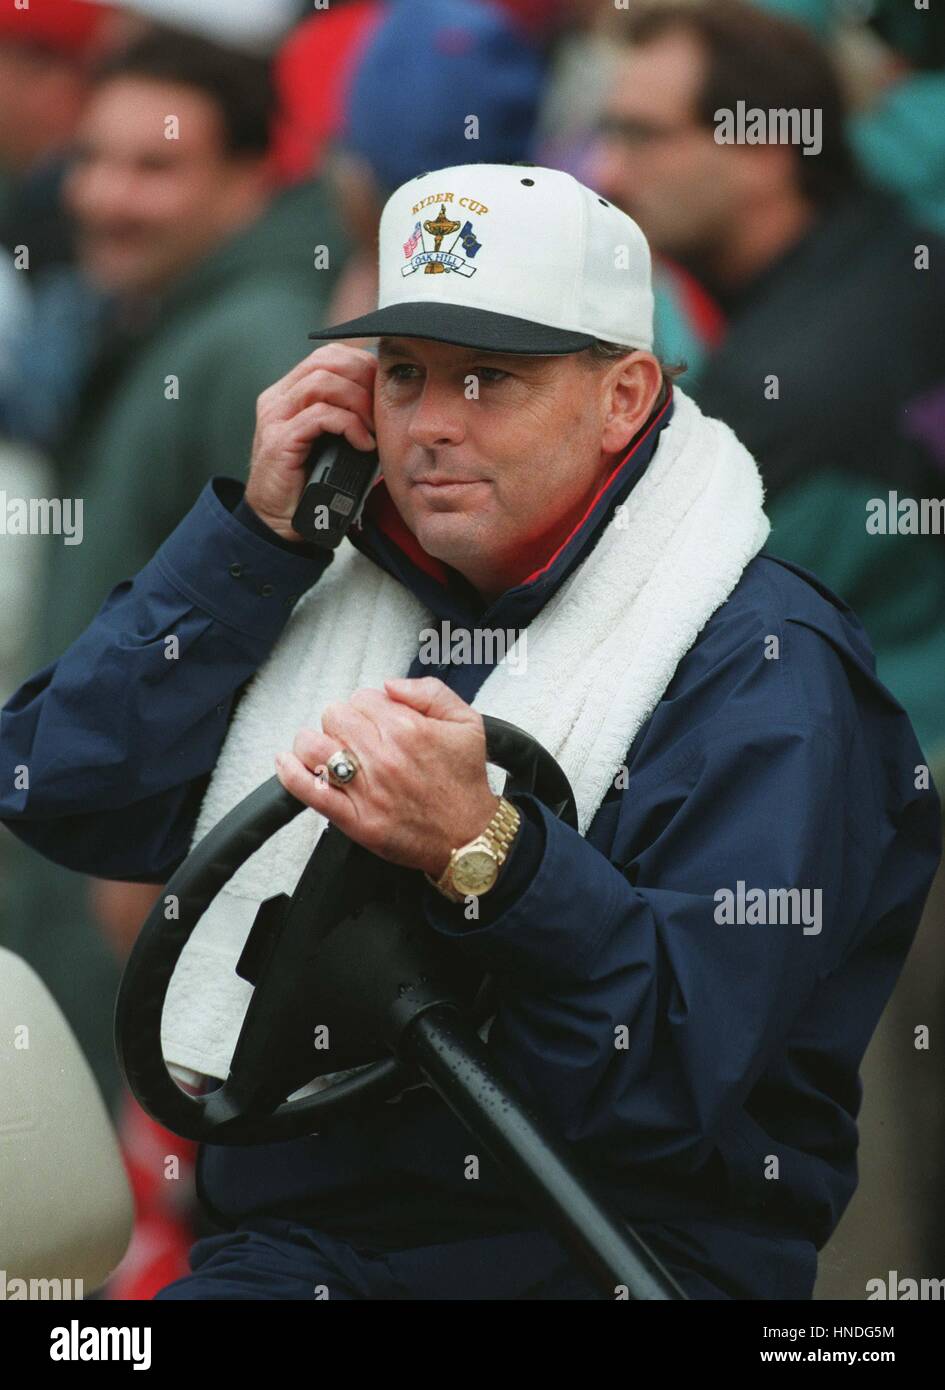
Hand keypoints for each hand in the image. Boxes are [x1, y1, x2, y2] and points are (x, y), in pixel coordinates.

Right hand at [245, 343, 377, 542]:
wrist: (279, 522)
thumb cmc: (310, 484)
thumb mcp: (332, 442)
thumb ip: (348, 417)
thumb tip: (389, 405)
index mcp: (288, 393)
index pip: (328, 356)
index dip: (361, 365)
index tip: (383, 390)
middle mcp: (278, 399)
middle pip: (326, 360)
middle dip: (363, 378)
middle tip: (383, 407)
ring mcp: (276, 418)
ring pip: (323, 382)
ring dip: (358, 402)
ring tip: (373, 428)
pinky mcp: (280, 441)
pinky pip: (320, 415)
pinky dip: (349, 425)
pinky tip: (363, 445)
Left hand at [273, 677, 499, 878]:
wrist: (470, 838)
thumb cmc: (464, 784)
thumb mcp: (467, 723)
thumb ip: (430, 692)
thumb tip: (390, 685)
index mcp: (409, 730)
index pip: (363, 698)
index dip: (368, 706)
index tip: (376, 719)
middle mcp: (385, 758)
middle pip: (335, 717)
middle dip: (343, 721)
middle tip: (357, 737)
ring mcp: (366, 790)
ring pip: (314, 747)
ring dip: (314, 742)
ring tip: (326, 748)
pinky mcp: (355, 820)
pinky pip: (309, 791)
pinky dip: (290, 773)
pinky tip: (287, 762)